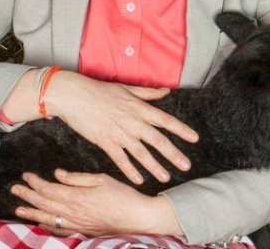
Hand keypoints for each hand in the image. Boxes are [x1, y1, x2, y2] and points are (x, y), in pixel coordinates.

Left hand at [12, 170, 178, 235]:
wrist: (136, 217)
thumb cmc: (122, 196)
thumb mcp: (101, 179)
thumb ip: (77, 177)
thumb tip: (58, 174)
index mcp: (77, 196)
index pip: (49, 188)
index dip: (35, 182)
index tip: (26, 175)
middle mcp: (72, 211)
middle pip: (44, 203)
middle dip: (27, 195)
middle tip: (15, 189)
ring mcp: (76, 223)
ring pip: (47, 217)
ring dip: (31, 212)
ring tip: (18, 208)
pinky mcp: (81, 230)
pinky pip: (59, 229)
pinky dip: (46, 226)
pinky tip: (39, 223)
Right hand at [45, 72, 197, 184]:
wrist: (74, 96)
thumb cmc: (100, 90)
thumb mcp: (127, 88)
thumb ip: (148, 93)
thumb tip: (166, 91)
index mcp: (140, 108)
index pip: (166, 120)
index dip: (181, 130)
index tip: (194, 138)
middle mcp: (133, 122)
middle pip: (158, 140)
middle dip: (173, 154)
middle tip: (186, 166)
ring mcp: (119, 133)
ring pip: (141, 153)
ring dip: (154, 167)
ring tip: (166, 178)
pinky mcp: (105, 142)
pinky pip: (120, 159)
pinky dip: (130, 170)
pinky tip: (139, 180)